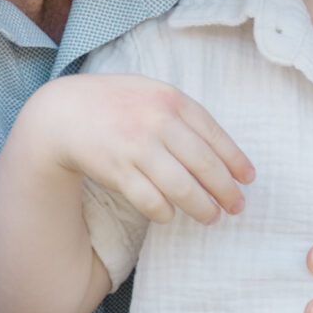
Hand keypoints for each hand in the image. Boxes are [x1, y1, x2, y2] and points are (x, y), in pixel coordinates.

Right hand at [28, 72, 252, 225]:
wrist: (63, 112)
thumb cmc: (116, 105)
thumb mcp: (153, 94)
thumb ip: (184, 115)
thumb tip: (223, 153)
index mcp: (171, 100)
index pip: (215, 136)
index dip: (236, 161)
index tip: (248, 180)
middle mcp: (157, 121)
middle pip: (204, 165)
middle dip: (226, 190)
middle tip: (237, 207)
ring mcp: (136, 146)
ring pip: (181, 187)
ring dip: (201, 207)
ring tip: (211, 217)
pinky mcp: (116, 169)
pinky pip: (150, 200)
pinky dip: (165, 212)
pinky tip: (171, 215)